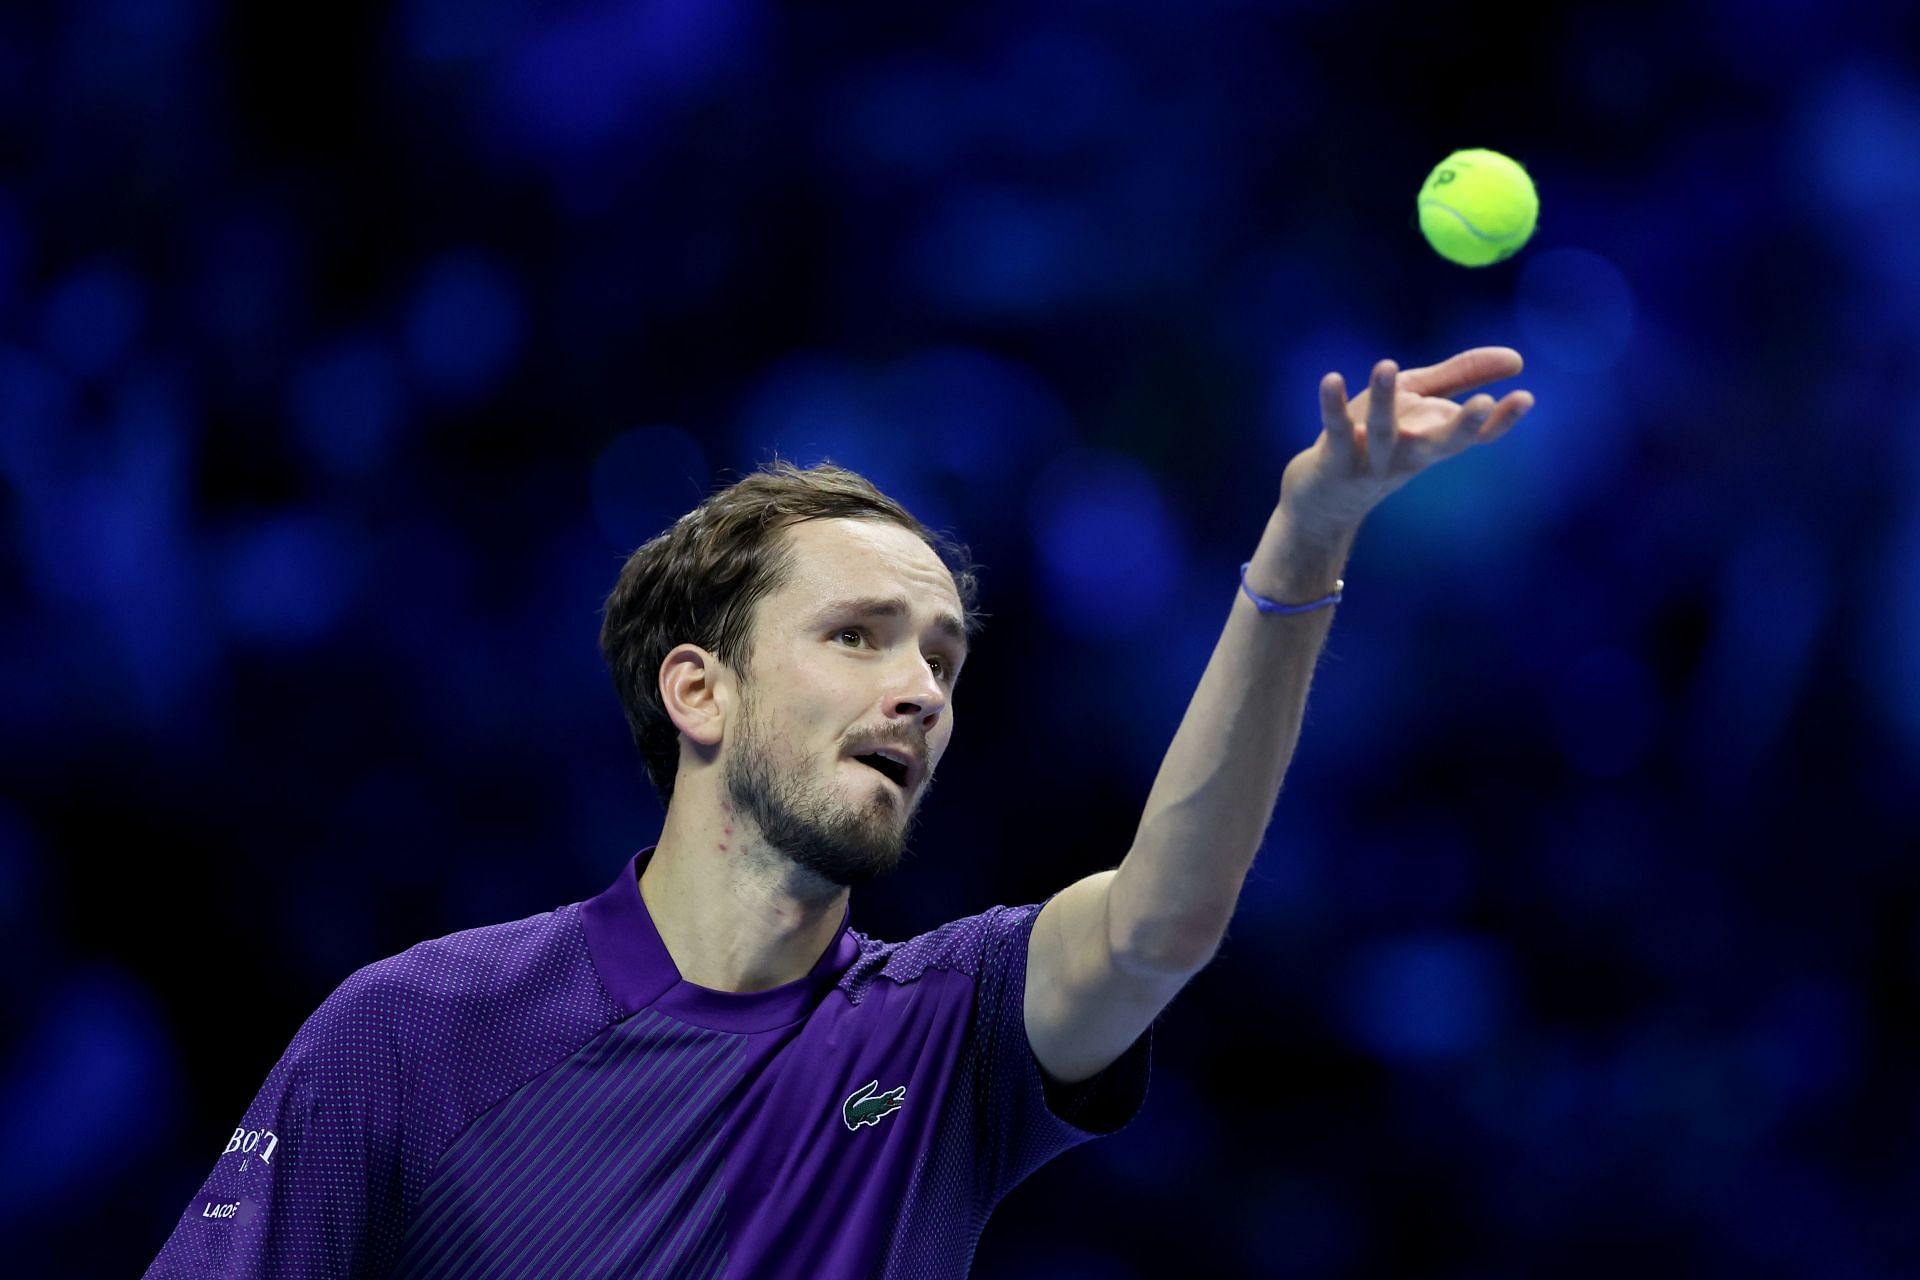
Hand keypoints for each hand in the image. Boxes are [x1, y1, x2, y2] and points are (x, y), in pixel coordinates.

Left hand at [1278, 347, 1533, 534]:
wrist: (1324, 501)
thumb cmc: (1378, 442)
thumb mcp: (1419, 402)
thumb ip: (1461, 377)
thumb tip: (1517, 359)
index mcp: (1435, 440)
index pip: (1478, 436)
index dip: (1502, 420)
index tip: (1526, 397)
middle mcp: (1411, 455)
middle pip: (1443, 444)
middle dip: (1463, 426)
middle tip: (1484, 404)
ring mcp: (1373, 462)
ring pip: (1384, 433)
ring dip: (1384, 400)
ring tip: (1387, 363)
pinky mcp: (1336, 462)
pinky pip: (1338, 432)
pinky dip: (1332, 407)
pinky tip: (1331, 378)